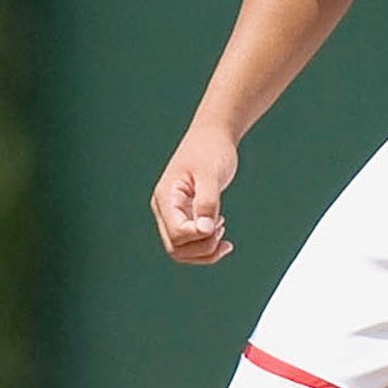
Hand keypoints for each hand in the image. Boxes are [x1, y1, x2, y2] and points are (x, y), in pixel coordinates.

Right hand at [151, 127, 239, 263]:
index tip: (220, 222)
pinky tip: (220, 230)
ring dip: (204, 251)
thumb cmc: (210, 150)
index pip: (177, 233)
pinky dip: (205, 244)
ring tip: (223, 236)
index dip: (199, 236)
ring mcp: (173, 213)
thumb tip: (204, 230)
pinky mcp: (184, 214)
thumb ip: (207, 202)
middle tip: (222, 231)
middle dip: (202, 248)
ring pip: (181, 250)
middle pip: (175, 248)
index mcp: (166, 197)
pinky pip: (190, 241)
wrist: (212, 136)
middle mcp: (164, 208)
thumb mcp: (211, 174)